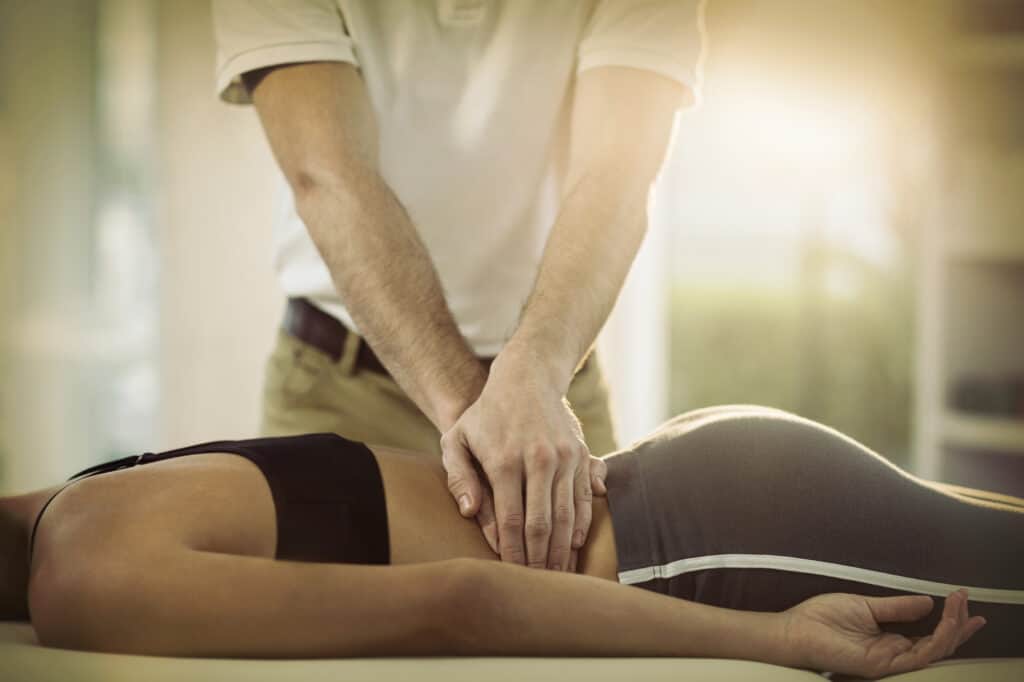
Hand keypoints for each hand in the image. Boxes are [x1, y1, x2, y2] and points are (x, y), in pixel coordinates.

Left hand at [440, 358, 607, 571]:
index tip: (512, 576)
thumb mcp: (456, 438)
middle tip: (538, 587)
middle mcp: (538, 460)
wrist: (526, 377)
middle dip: (540, 561)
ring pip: (567, 516)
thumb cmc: (484, 415)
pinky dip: (581, 525)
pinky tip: (573, 546)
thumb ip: (458, 477)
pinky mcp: (581, 454)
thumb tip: (470, 513)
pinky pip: (584, 498)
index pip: (511, 521)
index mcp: (505, 461)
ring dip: (562, 550)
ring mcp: (564, 457)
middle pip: (542, 524)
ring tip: (558, 576)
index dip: (513, 554)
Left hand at [782, 589, 985, 678]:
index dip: (950, 622)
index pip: (930, 637)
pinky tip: (945, 620)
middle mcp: (894, 654)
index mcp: (891, 642)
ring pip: (935, 652)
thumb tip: (928, 602)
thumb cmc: (821, 619)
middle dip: (959, 627)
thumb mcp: (866, 606)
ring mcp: (890, 662)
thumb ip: (897, 608)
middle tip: (973, 606)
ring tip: (961, 607)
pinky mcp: (882, 665)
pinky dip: (937, 638)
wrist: (795, 630)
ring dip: (952, 629)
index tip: (963, 599)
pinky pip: (920, 655)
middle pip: (938, 647)